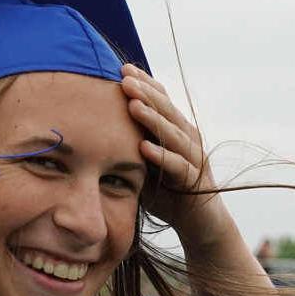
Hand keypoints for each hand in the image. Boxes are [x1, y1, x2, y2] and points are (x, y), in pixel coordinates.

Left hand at [120, 64, 231, 243]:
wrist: (201, 226)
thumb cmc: (169, 194)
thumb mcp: (146, 166)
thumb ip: (130, 147)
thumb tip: (93, 133)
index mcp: (176, 131)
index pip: (162, 100)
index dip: (144, 84)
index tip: (122, 69)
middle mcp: (188, 139)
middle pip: (167, 110)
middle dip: (146, 93)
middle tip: (124, 79)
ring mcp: (194, 159)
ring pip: (173, 133)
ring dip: (153, 119)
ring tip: (133, 106)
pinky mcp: (196, 182)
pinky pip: (178, 166)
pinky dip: (162, 156)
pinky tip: (144, 147)